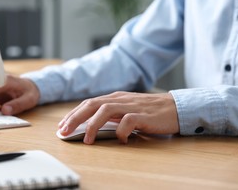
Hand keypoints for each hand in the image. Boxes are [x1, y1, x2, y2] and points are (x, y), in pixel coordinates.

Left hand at [58, 91, 178, 143]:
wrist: (175, 107)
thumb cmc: (149, 111)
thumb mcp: (126, 110)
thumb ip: (111, 115)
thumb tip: (91, 125)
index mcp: (114, 98)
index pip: (88, 103)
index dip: (73, 114)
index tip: (62, 126)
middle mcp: (120, 99)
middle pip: (92, 104)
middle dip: (75, 118)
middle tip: (64, 131)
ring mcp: (131, 106)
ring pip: (105, 110)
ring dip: (93, 125)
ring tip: (86, 139)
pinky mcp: (143, 115)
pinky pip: (128, 121)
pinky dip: (121, 131)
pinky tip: (120, 140)